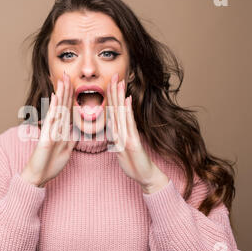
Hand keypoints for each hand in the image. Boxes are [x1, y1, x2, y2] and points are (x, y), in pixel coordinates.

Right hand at [21, 71, 76, 186]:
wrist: (39, 175)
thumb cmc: (51, 164)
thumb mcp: (67, 149)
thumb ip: (72, 139)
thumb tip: (79, 131)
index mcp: (61, 129)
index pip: (67, 109)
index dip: (71, 95)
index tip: (75, 83)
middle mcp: (54, 126)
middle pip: (62, 104)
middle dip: (65, 89)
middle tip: (67, 73)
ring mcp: (49, 130)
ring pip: (57, 108)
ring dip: (60, 93)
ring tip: (63, 79)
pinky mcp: (46, 137)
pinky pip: (51, 120)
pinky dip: (53, 108)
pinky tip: (54, 96)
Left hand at [106, 73, 168, 193]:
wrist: (144, 175)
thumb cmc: (133, 163)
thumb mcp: (120, 148)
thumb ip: (116, 137)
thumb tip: (111, 128)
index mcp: (119, 131)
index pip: (113, 110)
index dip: (110, 96)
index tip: (107, 82)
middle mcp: (124, 130)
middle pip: (118, 107)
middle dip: (115, 91)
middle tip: (114, 74)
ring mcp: (129, 135)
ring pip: (122, 113)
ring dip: (120, 97)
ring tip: (120, 82)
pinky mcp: (133, 142)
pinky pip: (129, 125)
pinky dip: (127, 112)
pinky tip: (128, 101)